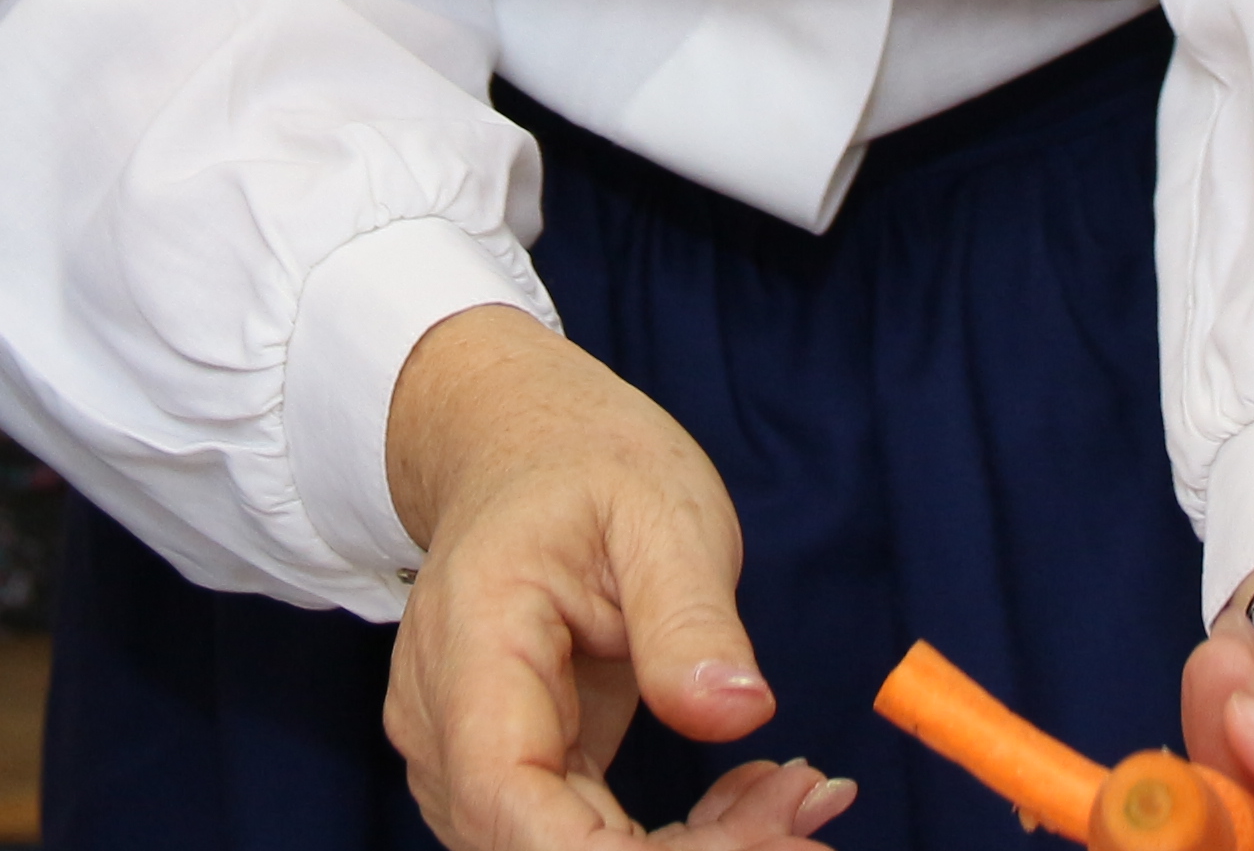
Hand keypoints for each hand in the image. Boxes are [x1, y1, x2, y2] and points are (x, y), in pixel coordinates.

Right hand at [383, 305, 811, 850]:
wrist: (524, 443)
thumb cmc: (586, 463)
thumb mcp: (661, 510)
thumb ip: (689, 617)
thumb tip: (737, 713)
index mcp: (472, 644)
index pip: (510, 799)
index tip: (757, 844)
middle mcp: (444, 720)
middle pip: (546, 846)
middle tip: (809, 808)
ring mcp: (465, 753)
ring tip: (795, 796)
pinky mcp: (513, 769)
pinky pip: (586, 837)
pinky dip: (678, 840)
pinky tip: (752, 797)